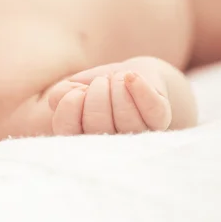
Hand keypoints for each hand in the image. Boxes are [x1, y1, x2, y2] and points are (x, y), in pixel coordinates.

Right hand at [47, 62, 171, 134]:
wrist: (130, 76)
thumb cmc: (96, 85)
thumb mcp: (73, 87)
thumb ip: (60, 94)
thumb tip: (69, 96)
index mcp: (82, 138)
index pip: (67, 128)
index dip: (70, 103)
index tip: (78, 90)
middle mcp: (109, 145)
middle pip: (97, 123)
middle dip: (96, 92)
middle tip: (100, 82)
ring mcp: (137, 136)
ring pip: (126, 119)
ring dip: (117, 86)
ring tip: (116, 78)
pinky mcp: (159, 121)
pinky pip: (151, 108)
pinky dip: (138, 87)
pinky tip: (129, 76)